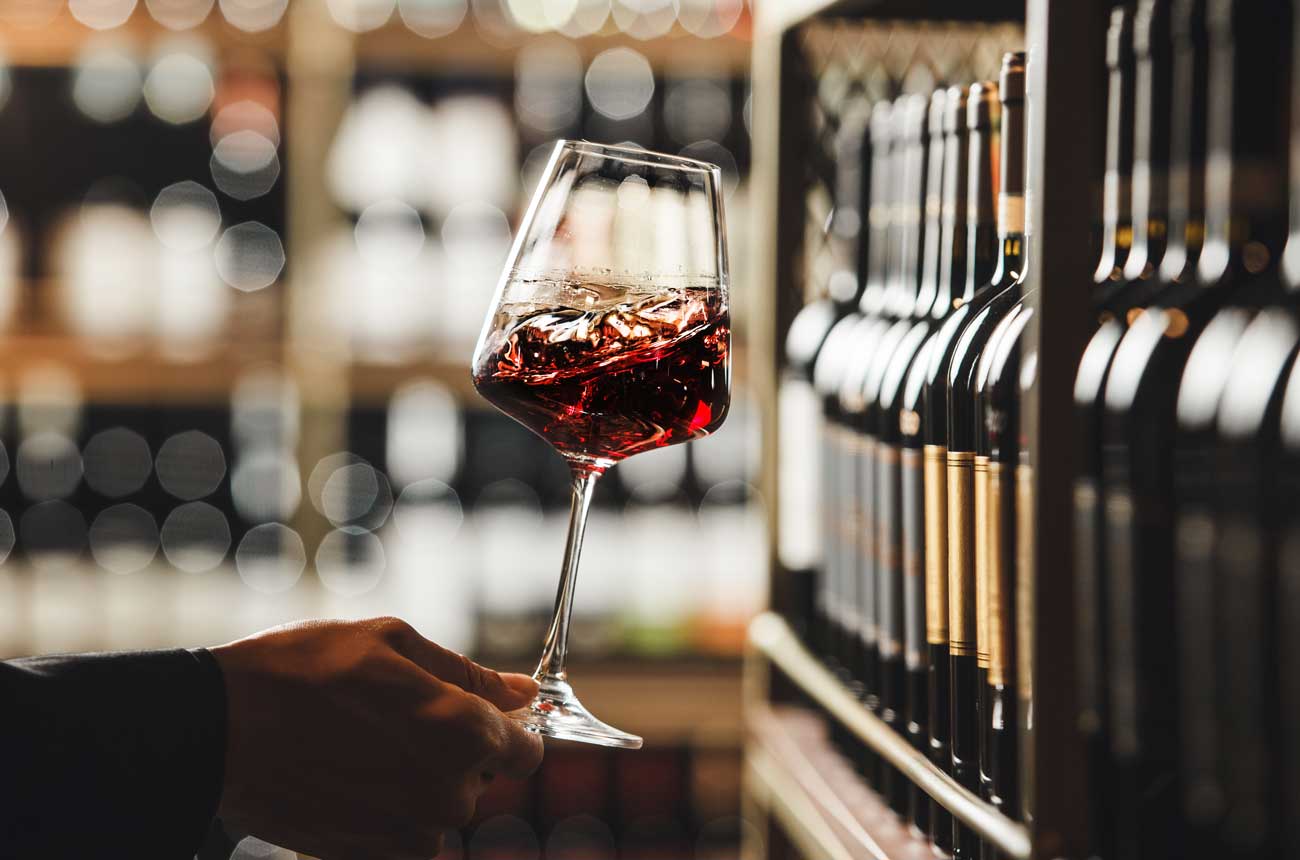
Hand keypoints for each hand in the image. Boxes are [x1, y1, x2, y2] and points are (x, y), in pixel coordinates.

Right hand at [210, 616, 543, 859]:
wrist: (218, 729)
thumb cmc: (303, 671)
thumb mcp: (391, 642)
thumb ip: (468, 673)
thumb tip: (522, 691)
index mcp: (462, 731)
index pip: (527, 752)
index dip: (510, 731)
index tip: (481, 717)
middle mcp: (446, 792)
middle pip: (483, 780)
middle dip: (458, 752)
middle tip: (399, 720)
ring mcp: (407, 831)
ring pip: (444, 811)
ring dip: (423, 784)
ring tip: (367, 746)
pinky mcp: (369, 854)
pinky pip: (407, 837)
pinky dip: (391, 811)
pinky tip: (352, 775)